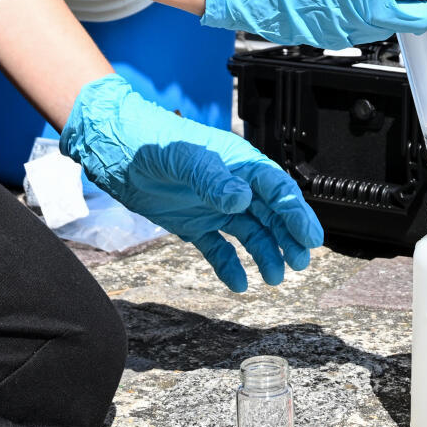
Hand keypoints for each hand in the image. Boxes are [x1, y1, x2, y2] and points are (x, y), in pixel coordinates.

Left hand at [61, 76, 323, 291]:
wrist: (116, 150)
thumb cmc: (154, 142)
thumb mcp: (186, 158)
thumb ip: (213, 180)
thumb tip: (242, 200)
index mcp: (239, 164)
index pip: (277, 189)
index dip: (296, 213)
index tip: (311, 238)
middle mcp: (232, 186)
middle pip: (270, 214)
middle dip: (288, 238)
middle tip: (300, 263)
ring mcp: (213, 207)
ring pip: (250, 233)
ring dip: (265, 254)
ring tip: (275, 277)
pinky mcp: (193, 224)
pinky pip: (218, 248)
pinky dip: (230, 266)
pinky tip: (240, 284)